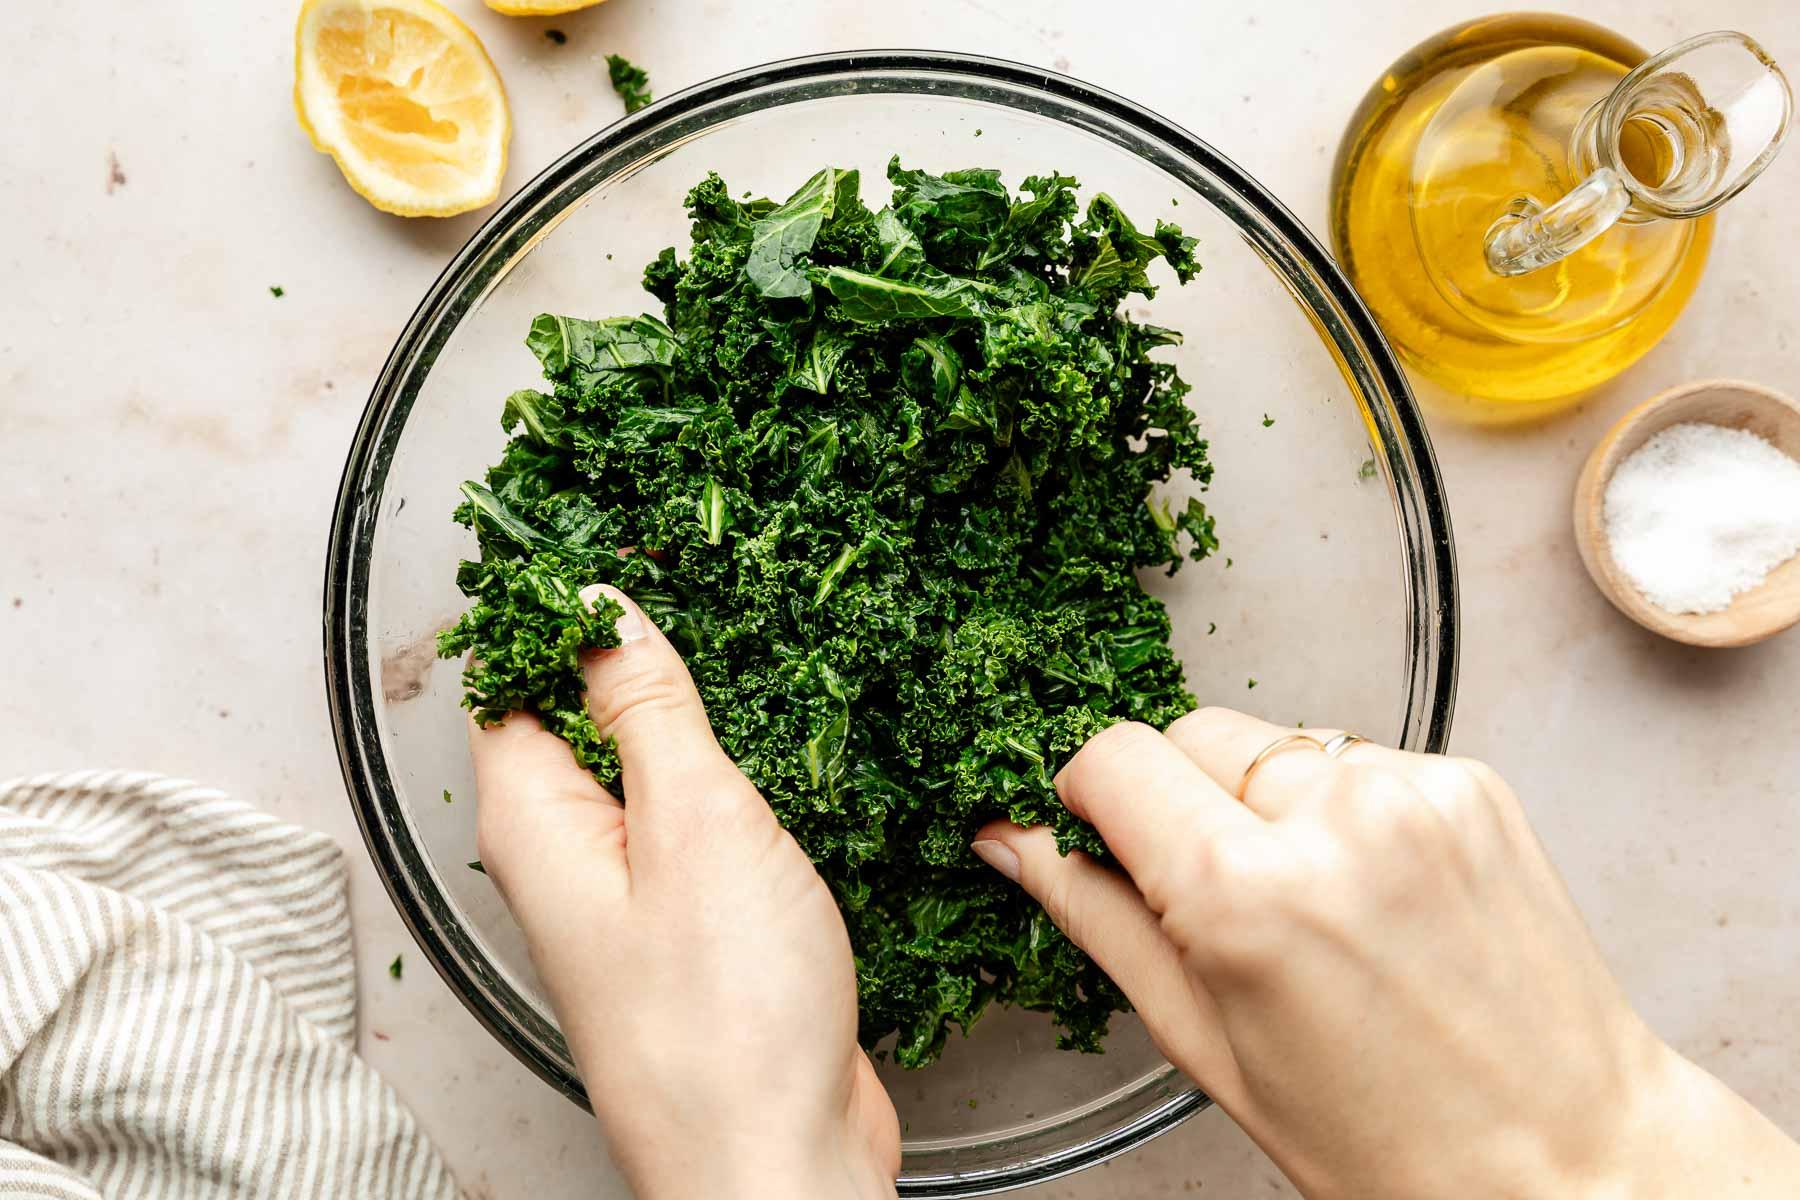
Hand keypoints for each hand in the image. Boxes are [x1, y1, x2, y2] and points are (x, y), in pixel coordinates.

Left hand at [469, 586, 898, 1199]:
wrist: (777, 1160)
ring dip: (691, 720)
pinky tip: (787, 756)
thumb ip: (646, 708)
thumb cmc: (726, 1014)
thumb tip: (600, 608)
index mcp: (534, 824)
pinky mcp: (690, 934)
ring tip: (760, 645)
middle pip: (575, 721)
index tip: (619, 538)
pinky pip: (692, 832)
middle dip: (631, 653)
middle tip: (709, 576)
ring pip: (643, 777)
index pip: (512, 679)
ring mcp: (628, 902)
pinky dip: (728, 785)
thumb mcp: (693, 822)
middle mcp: (566, 862)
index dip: (556, 608)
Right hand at [973, 708, 1799, 1198]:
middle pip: (1188, 732)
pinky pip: (1353, 758)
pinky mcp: (1470, 780)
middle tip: (1210, 894)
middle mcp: (1333, 814)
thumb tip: (1011, 840)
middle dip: (1175, 798)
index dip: (1087, 797)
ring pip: (1271, 742)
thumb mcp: (1204, 1045)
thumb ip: (1097, 920)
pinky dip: (1337, 808)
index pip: (1112, 757)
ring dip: (1260, 802)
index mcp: (1246, 892)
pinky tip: (1368, 893)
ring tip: (1308, 906)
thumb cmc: (1388, 1141)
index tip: (1097, 836)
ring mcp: (1413, 788)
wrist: (1571, 1159)